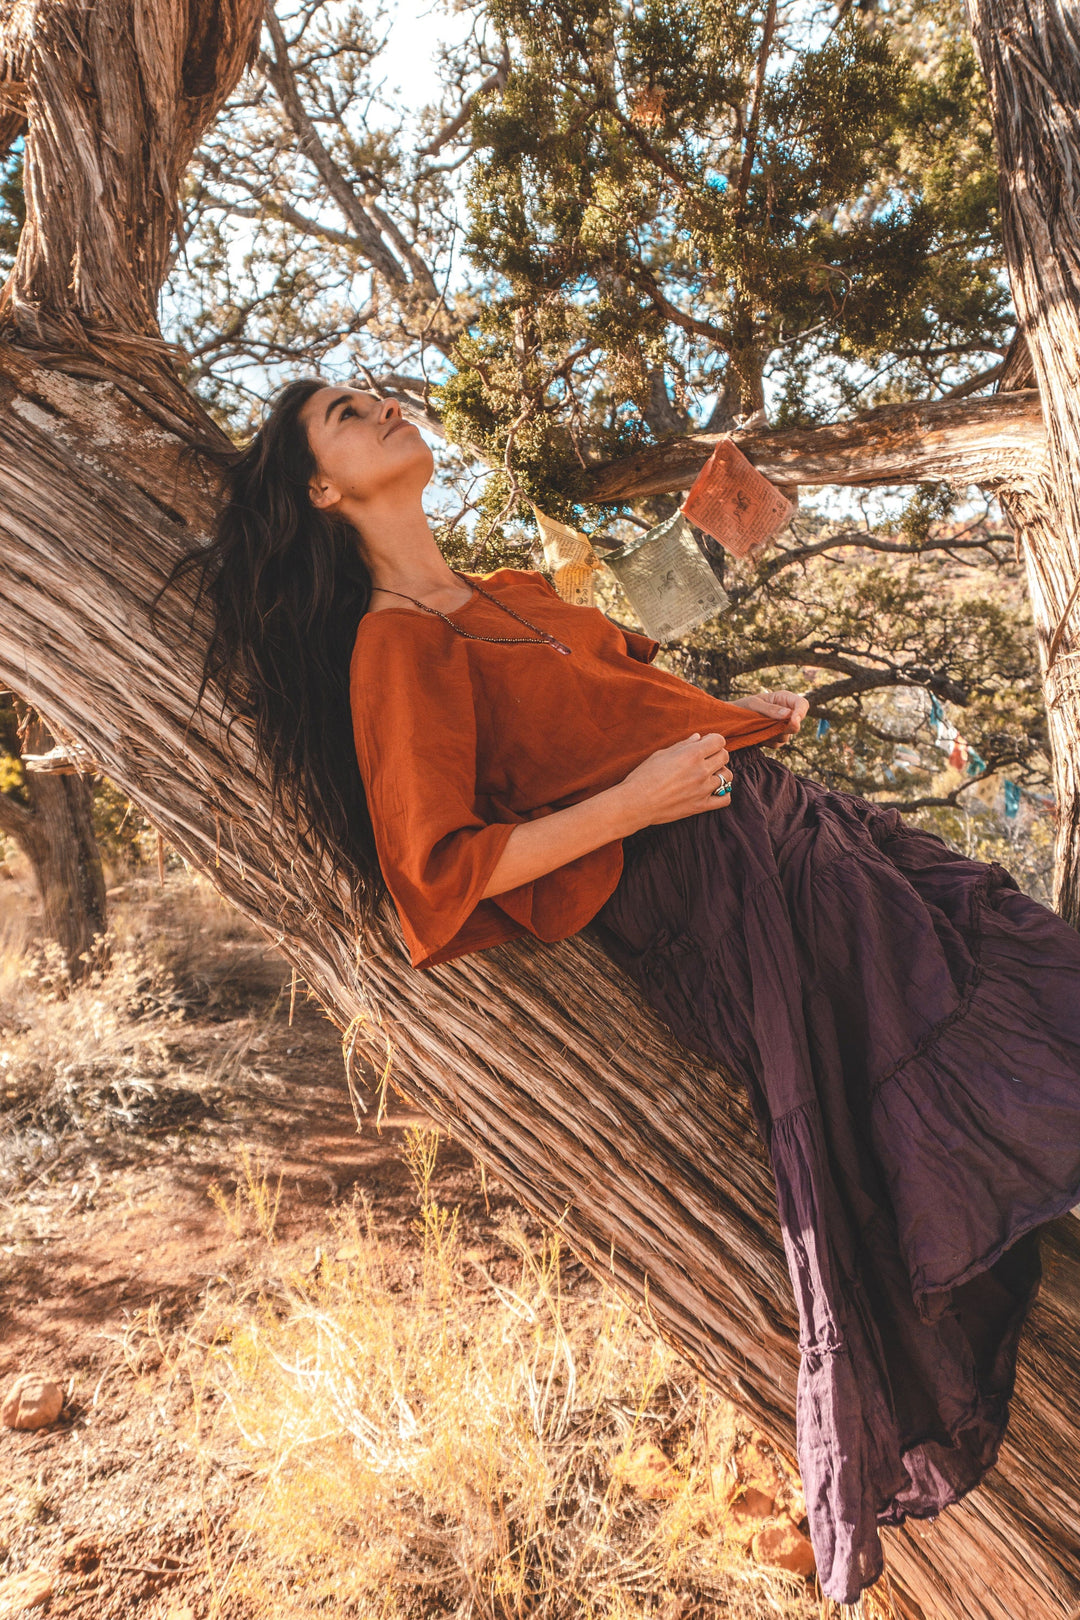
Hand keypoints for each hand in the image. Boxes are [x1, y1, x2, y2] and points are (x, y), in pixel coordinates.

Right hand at [613, 733, 732, 832]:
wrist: (636, 803)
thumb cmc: (643, 776)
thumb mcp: (661, 754)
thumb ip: (682, 745)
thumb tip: (698, 738)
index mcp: (691, 754)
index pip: (718, 741)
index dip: (713, 740)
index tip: (706, 743)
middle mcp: (700, 770)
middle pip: (724, 756)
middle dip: (717, 754)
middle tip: (706, 757)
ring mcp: (702, 789)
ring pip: (727, 776)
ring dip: (720, 772)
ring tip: (708, 774)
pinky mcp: (701, 805)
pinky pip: (724, 799)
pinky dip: (723, 793)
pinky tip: (713, 790)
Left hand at [735, 689, 808, 741]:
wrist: (731, 719)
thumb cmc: (742, 706)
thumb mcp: (754, 704)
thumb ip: (770, 709)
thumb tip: (788, 714)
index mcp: (784, 699)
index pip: (802, 704)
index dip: (801, 713)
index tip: (793, 721)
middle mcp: (786, 712)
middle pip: (796, 724)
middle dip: (784, 728)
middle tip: (768, 727)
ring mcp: (782, 726)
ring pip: (786, 736)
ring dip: (772, 735)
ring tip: (757, 728)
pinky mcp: (776, 737)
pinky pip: (777, 744)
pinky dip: (767, 741)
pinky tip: (757, 734)